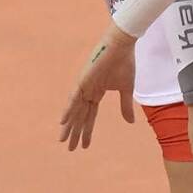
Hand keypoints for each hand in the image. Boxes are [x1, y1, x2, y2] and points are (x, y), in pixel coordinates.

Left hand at [58, 23, 136, 150]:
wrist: (122, 45)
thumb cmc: (124, 63)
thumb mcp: (127, 89)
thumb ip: (125, 106)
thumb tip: (130, 123)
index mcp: (97, 93)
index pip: (90, 116)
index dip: (87, 131)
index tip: (84, 146)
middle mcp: (88, 92)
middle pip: (80, 117)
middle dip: (75, 133)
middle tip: (70, 148)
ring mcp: (84, 86)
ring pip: (75, 110)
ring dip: (69, 126)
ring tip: (63, 140)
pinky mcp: (83, 80)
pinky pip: (74, 97)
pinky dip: (68, 109)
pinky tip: (63, 121)